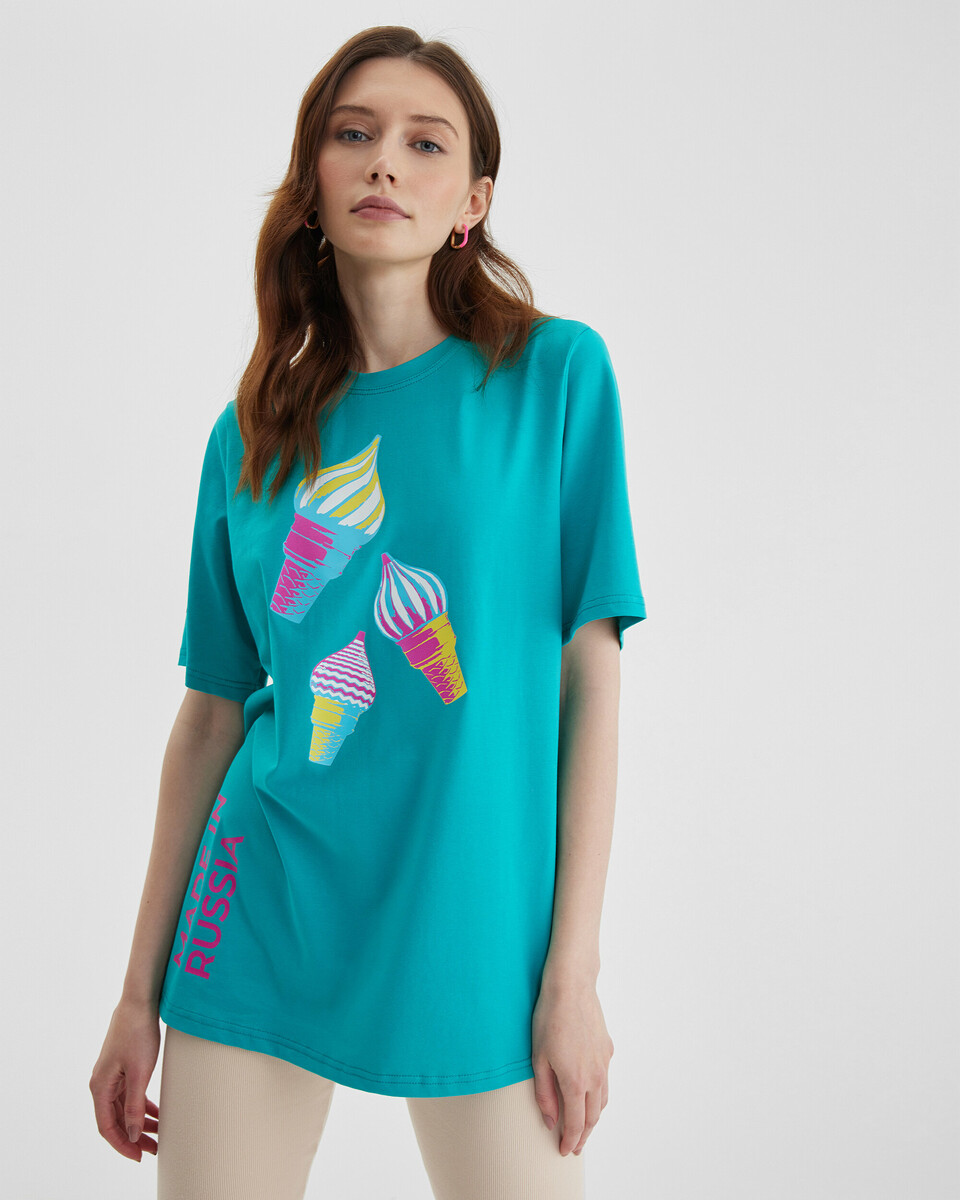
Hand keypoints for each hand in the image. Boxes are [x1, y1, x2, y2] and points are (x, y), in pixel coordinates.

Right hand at [89, 997, 160, 1160]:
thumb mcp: (139, 1072)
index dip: (122, 1144)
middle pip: (115, 1120)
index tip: (138, 1156)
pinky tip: (155, 1114)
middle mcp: (102, 1083)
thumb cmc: (137, 1033)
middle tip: (152, 1149)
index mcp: (100, 1086)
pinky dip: (142, 1106)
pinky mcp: (122, 1067)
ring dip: (139, 1123)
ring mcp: (112, 1075)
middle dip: (133, 1137)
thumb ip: (135, 1105)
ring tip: (158, 1135)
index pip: (107, 1126)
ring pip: (124, 1108)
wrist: (139, 1001)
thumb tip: (133, 1134)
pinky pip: (130, 1095)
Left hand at [531, 976, 613, 1156]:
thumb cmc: (549, 1019)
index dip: (571, 1140)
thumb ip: (544, 1093)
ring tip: (584, 1126)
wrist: (571, 986)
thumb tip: (551, 1121)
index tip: (565, 1151)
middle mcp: (595, 1075)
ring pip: (603, 1099)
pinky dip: (599, 1095)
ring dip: (594, 1117)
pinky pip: (605, 1080)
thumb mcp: (539, 1058)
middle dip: (584, 1135)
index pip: (577, 1123)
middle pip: (594, 1116)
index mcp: (576, 1081)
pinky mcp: (607, 1048)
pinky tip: (591, 1092)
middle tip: (574, 1146)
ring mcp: (603, 1062)